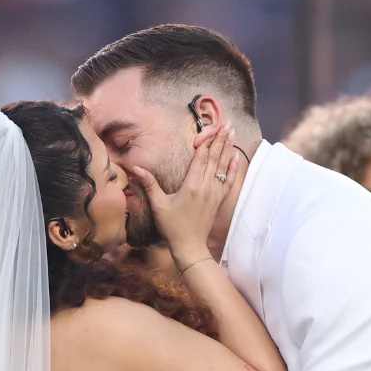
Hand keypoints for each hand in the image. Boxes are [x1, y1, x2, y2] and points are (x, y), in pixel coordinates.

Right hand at [132, 123, 239, 266]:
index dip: (206, 141)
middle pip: (214, 158)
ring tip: (232, 132)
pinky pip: (228, 180)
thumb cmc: (172, 226)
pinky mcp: (219, 200)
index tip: (213, 127)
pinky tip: (235, 156)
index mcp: (191, 185)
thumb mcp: (158, 205)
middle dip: (220, 139)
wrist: (189, 246)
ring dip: (228, 148)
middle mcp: (206, 187)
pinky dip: (232, 167)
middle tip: (227, 124)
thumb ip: (149, 184)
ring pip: (223, 166)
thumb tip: (135, 167)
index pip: (201, 158)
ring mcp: (214, 193)